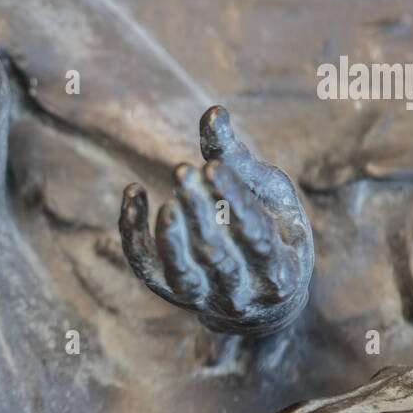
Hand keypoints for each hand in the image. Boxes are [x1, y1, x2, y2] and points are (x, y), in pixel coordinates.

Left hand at [119, 105, 313, 334]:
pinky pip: (146, 267)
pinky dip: (135, 236)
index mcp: (280, 268)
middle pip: (218, 256)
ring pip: (185, 273)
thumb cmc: (270, 228)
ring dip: (172, 238)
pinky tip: (133, 197)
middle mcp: (243, 293)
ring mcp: (205, 299)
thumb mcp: (268, 193)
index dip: (234, 201)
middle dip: (199, 213)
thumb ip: (238, 158)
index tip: (213, 167)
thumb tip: (213, 112)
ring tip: (166, 204)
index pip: (255, 235)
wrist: (259, 300)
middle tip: (181, 172)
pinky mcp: (171, 294)